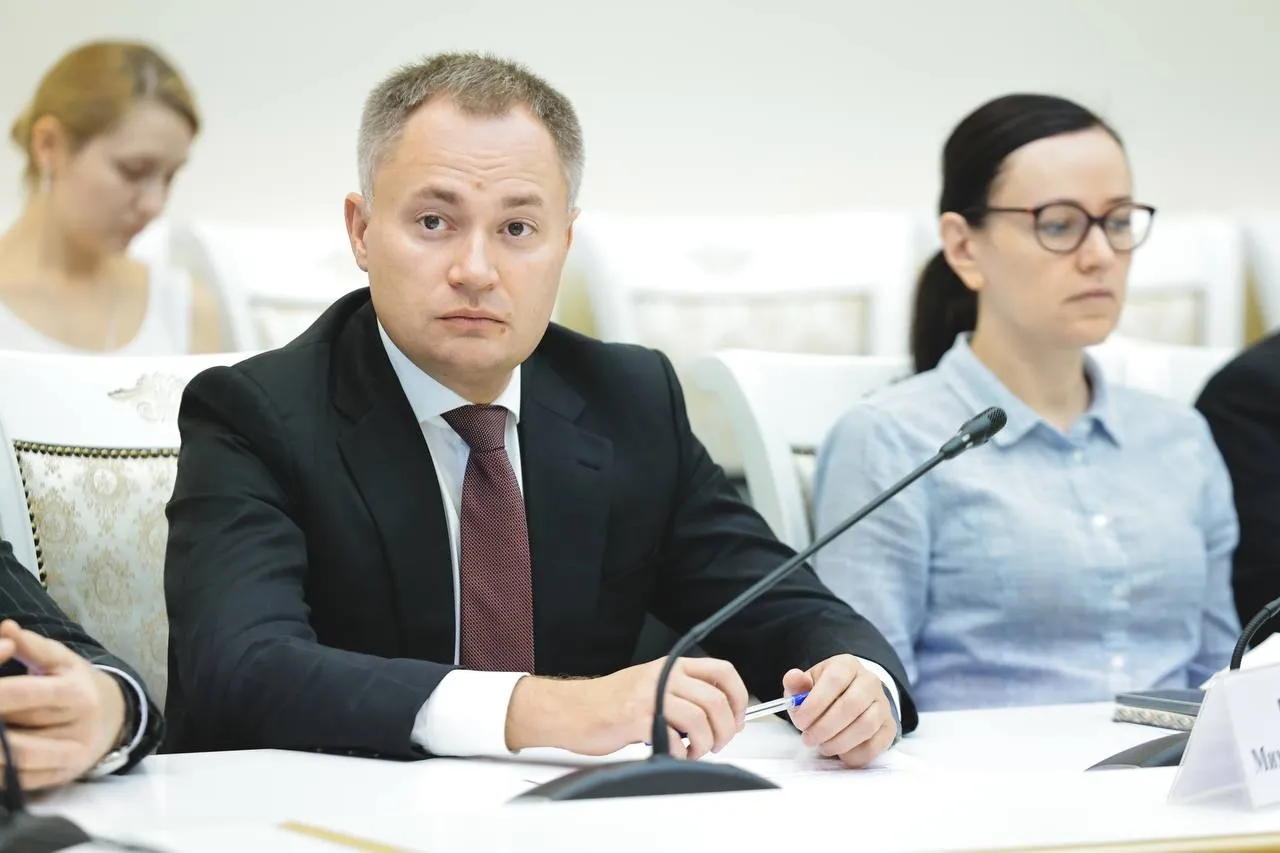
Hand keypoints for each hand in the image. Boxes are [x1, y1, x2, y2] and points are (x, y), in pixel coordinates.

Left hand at [0, 620, 125, 789]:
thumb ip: (31, 646)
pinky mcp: (59, 779)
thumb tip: (6, 629)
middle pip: (14, 734)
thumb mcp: (60, 660)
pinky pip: (16, 781)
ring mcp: (69, 759)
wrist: (112, 718)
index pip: (25, 694)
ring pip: (14, 762)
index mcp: (77, 694)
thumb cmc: (76, 683)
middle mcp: (77, 730)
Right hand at [506, 657, 748, 759]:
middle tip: (719, 743)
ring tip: (695, 752)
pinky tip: (674, 754)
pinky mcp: (636, 719)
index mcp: (671, 667)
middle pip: (715, 700)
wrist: (572, 709)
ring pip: (699, 719)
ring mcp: (649, 696)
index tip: (738, 718)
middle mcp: (663, 677)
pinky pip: (673, 737)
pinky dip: (681, 753)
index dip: (739, 697)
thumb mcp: (652, 686)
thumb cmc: (609, 702)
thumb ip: (683, 694)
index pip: (722, 672)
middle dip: (726, 729)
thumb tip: (721, 715)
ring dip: (705, 744)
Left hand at [783, 654, 896, 767]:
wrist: (848, 700)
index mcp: (847, 665)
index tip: (800, 722)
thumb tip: (793, 677)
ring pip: (865, 726)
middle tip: (808, 739)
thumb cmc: (823, 694)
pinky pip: (874, 745)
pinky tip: (839, 752)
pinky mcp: (889, 727)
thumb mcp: (806, 686)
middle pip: (851, 705)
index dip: (815, 704)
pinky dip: (853, 754)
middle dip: (825, 727)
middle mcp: (870, 681)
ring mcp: (883, 704)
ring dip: (838, 742)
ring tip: (822, 746)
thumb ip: (796, 684)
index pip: (834, 680)